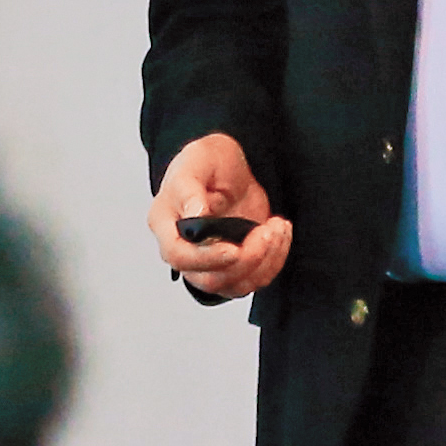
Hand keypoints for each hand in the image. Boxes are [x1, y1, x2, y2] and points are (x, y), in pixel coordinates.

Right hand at [152, 134, 290, 301]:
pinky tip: (279, 233)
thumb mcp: (197, 160)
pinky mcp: (234, 265)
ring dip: (264, 262)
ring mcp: (210, 261)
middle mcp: (185, 249)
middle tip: (265, 232)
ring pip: (235, 285)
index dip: (206, 258)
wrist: (229, 169)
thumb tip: (196, 213)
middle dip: (245, 261)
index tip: (234, 249)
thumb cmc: (207, 162)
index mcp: (166, 224)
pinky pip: (255, 280)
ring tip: (276, 228)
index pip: (178, 256)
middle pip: (208, 279)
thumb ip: (191, 188)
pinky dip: (274, 261)